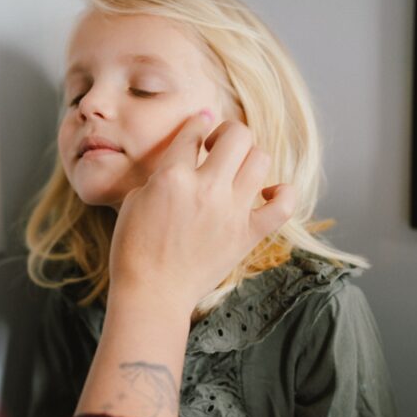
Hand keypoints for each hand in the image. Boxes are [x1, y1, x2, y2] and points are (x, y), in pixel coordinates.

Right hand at [110, 114, 295, 313]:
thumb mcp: (134, 201)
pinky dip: (281, 193)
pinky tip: (266, 192)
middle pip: (237, 135)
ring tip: (235, 169)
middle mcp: (206, 188)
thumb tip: (180, 164)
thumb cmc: (133, 251)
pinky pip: (283, 204)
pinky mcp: (248, 234)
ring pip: (260, 159)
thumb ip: (161, 176)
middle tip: (215, 146)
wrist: (151, 293)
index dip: (196, 122)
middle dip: (226, 132)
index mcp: (172, 177)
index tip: (198, 124)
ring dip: (248, 157)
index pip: (192, 131)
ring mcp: (231, 211)